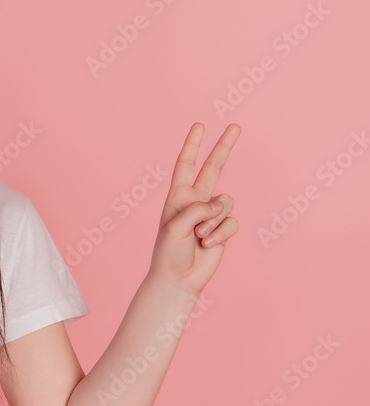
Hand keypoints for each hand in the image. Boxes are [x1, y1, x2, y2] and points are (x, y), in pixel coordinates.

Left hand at [147, 122, 240, 296]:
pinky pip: (232, 223)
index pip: (186, 165)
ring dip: (214, 222)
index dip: (192, 145)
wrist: (178, 279)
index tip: (199, 125)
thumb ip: (197, 209)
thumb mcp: (175, 227)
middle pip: (213, 168)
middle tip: (236, 126)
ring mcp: (211, 215)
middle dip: (224, 147)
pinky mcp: (223, 229)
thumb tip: (221, 203)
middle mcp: (195, 202)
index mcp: (177, 197)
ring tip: (198, 237)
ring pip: (226, 204)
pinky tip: (207, 245)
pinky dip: (221, 234)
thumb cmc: (169, 253)